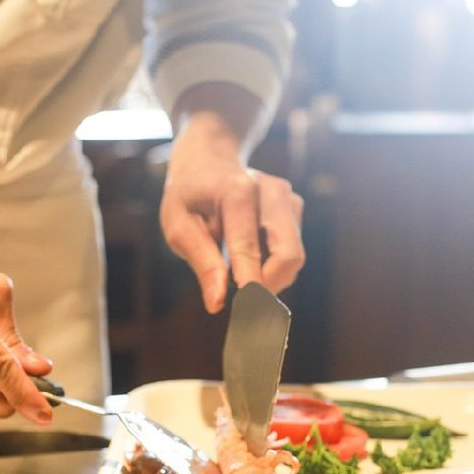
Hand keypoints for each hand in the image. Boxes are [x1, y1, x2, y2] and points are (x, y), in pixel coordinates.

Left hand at [160, 121, 305, 312]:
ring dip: (269, 276)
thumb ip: (201, 262)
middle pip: (289, 255)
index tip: (250, 316)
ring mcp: (288, 198)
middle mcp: (272, 191)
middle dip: (269, 287)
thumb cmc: (189, 195)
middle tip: (244, 304)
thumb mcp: (178, 225)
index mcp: (238, 192)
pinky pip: (291, 250)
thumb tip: (217, 303)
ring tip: (237, 272)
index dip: (252, 286)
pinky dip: (272, 264)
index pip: (249, 248)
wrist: (209, 158)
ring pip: (293, 257)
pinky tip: (249, 256)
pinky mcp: (295, 208)